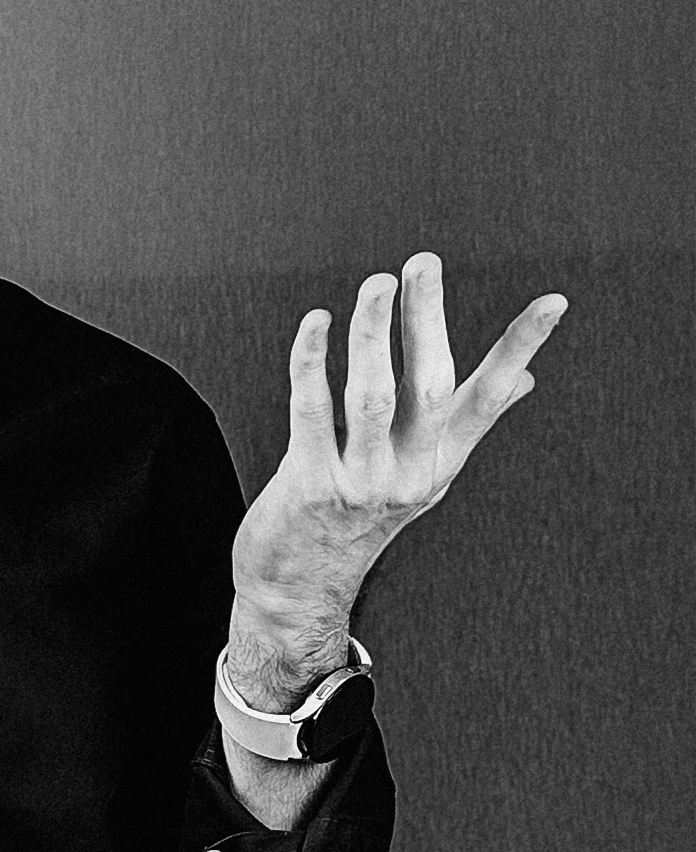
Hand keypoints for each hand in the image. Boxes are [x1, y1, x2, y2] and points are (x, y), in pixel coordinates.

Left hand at [227, 252, 567, 707]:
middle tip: (423, 263)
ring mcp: (361, 483)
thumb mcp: (419, 474)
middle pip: (428, 386)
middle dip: (427, 320)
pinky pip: (312, 412)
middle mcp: (409, 474)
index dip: (519, 350)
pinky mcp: (311, 486)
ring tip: (375, 284)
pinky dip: (312, 363)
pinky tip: (315, 324)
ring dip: (372, 333)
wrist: (299, 588)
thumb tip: (525, 378)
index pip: (488, 398)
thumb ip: (465, 423)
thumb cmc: (354, 518)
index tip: (551, 304)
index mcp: (439, 463)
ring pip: (370, 395)